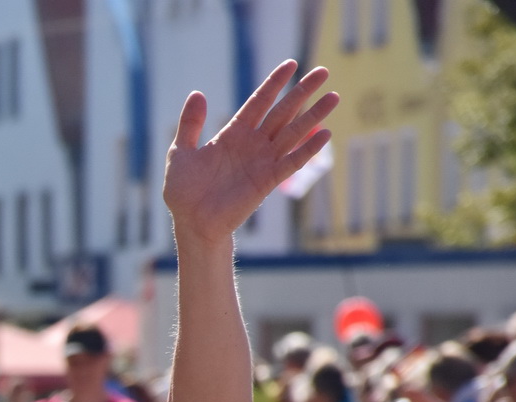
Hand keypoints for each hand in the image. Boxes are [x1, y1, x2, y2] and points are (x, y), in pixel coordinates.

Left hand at [163, 61, 338, 245]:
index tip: (291, 64)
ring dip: (314, 115)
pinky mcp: (268, 181)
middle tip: (324, 71)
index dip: (274, 83)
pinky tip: (325, 134)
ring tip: (334, 97)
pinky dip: (308, 150)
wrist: (192, 223)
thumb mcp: (181, 153)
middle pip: (283, 111)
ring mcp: (263, 161)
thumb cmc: (184, 190)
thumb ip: (190, 125)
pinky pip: (291, 162)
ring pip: (293, 133)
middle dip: (303, 91)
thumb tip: (197, 93)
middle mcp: (253, 143)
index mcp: (233, 133)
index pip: (259, 101)